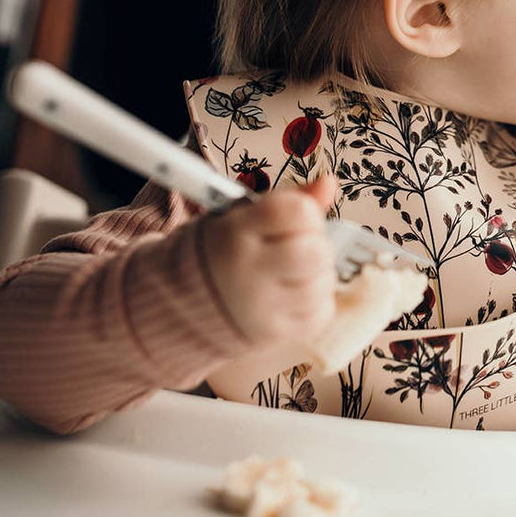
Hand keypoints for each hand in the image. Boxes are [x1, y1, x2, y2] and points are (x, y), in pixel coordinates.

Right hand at [197, 175, 338, 343]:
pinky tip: (294, 293)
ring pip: (323, 283)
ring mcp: (261, 307)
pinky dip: (317, 301)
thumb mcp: (245, 216)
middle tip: (297, 246)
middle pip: (316, 252)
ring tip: (293, 270)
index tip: (295, 217)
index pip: (296, 211)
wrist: (185, 305)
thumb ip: (290, 200)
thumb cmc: (226, 251)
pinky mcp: (274, 333)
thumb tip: (329, 183)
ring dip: (318, 273)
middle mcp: (247, 271)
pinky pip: (322, 312)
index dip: (305, 210)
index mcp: (236, 233)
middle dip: (316, 244)